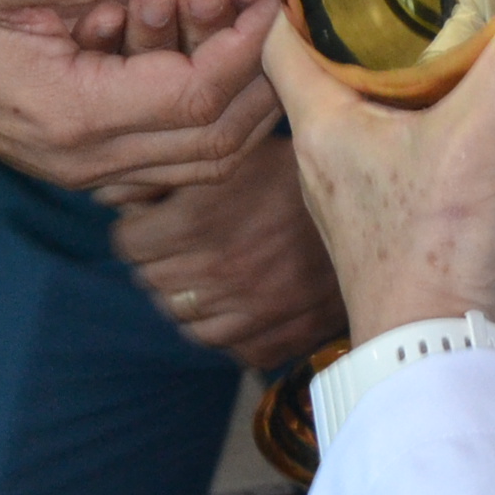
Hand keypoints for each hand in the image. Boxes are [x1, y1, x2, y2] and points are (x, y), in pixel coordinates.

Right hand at [0, 0, 280, 190]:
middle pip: (215, 141)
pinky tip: (223, 66)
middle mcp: (91, 156)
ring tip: (264, 40)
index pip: (191, 96)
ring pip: (205, 159)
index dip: (242, 50)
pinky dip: (216, 119)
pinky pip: (179, 157)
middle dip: (262, 82)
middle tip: (285, 21)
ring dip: (247, 105)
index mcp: (72, 110)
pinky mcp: (92, 161)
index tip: (270, 0)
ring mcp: (92, 167)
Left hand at [109, 135, 346, 369]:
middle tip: (184, 239)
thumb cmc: (306, 175)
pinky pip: (223, 344)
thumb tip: (113, 186)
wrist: (381, 216)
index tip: (154, 216)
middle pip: (149, 279)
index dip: (138, 225)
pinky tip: (238, 299)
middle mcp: (212, 271)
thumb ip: (173, 167)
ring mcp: (241, 312)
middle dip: (159, 257)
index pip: (126, 242)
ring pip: (180, 316)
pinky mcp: (270, 340)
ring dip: (187, 294)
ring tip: (209, 269)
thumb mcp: (239, 150)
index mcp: (196, 221)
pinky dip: (224, 325)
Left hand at [261, 0, 494, 340]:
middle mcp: (325, 151)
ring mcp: (356, 187)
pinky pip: (411, 149)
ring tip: (473, 55)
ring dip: (423, 83)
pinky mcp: (390, 215)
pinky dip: (447, 127)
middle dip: (378, 32)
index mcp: (319, 121)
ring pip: (379, 110)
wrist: (430, 346)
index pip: (278, 40)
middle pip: (334, 69)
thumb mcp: (474, 143)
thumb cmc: (424, 249)